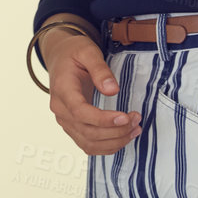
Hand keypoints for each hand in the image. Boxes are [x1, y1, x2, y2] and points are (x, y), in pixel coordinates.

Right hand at [42, 28, 139, 156]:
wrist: (60, 57)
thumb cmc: (74, 53)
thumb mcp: (87, 51)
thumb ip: (100, 69)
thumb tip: (113, 90)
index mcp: (62, 90)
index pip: (80, 112)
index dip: (103, 119)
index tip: (125, 117)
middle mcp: (60, 109)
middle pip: (87, 132)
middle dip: (116, 130)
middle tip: (137, 119)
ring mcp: (65, 120)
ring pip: (89, 143)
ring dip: (114, 141)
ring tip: (135, 129)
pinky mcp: (72, 127)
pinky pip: (88, 145)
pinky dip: (107, 146)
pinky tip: (123, 137)